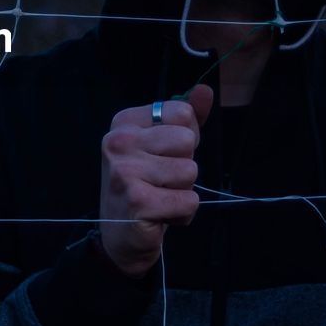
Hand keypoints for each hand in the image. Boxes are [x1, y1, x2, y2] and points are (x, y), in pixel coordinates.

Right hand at [99, 83, 212, 277]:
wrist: (120, 235)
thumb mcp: (163, 146)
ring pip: (190, 171)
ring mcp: (125, 171)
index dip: (185, 138)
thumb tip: (206, 90)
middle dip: (185, 165)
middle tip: (162, 180)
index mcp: (124, 122)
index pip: (182, 113)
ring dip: (183, 191)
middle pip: (187, 141)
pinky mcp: (138, 201)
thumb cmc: (145, 184)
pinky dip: (182, 213)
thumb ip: (186, 118)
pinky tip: (161, 215)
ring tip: (160, 198)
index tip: (164, 155)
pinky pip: (189, 200)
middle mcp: (118, 142)